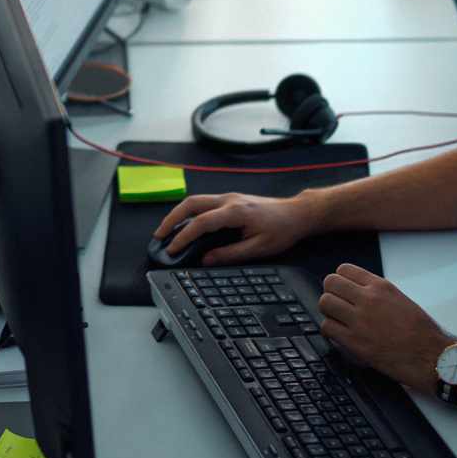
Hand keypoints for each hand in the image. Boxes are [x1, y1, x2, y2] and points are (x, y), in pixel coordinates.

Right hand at [152, 192, 320, 267]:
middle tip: (159, 235)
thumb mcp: (257, 248)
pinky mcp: (231, 200)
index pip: (200, 223)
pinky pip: (204, 203)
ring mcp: (229, 197)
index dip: (183, 237)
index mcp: (235, 212)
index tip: (172, 249)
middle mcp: (229, 200)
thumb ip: (230, 254)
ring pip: (195, 201)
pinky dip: (190, 212)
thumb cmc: (282, 229)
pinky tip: (186, 224)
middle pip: (191, 204)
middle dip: (171, 219)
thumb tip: (206, 260)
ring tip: (167, 230)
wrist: (297, 213)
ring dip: (178, 214)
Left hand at [316, 265, 454, 390]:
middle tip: (336, 305)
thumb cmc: (422, 332)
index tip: (341, 289)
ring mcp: (360, 320)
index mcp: (381, 287)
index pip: (344, 269)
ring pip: (325, 303)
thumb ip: (378, 294)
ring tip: (337, 320)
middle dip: (331, 293)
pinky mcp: (355, 342)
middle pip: (330, 283)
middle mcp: (368, 299)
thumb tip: (358, 293)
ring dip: (328, 311)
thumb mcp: (400, 300)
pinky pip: (327, 327)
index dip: (340, 280)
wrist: (431, 356)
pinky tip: (338, 335)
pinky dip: (329, 331)